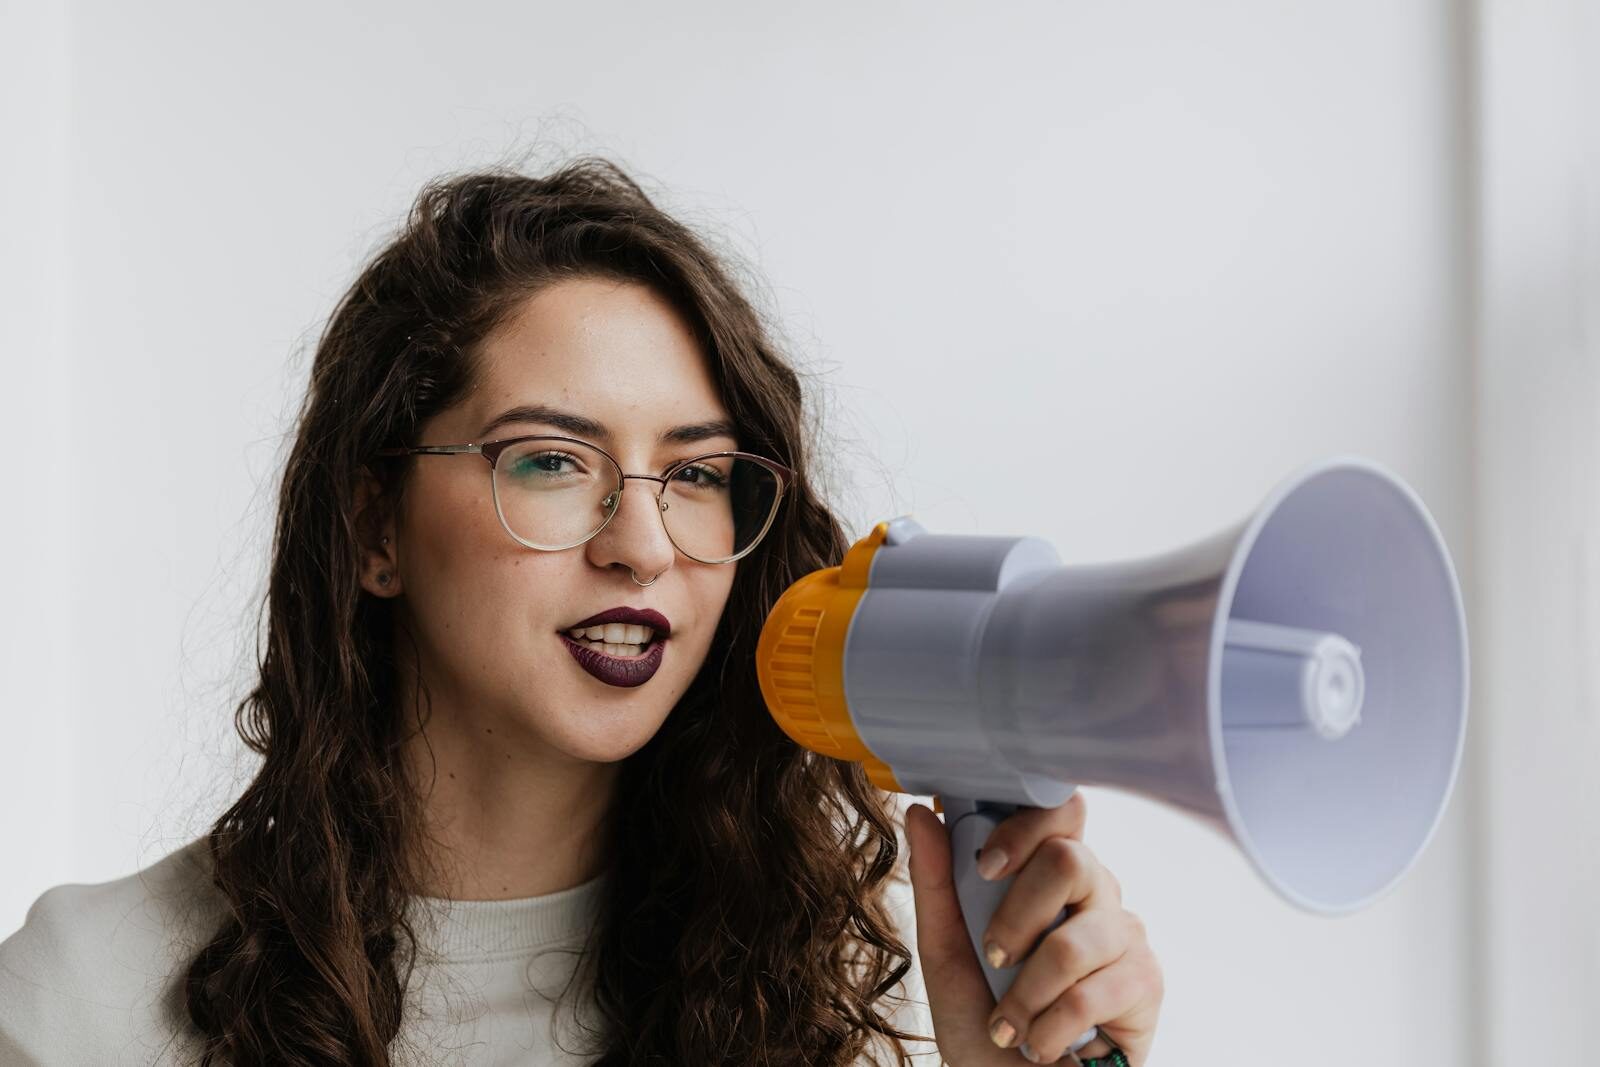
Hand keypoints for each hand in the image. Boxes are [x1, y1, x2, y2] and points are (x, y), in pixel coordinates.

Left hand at [903, 792, 1163, 1064]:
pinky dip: (1049, 1028)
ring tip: (1009, 1025)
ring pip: (1074, 940)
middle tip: (995, 958)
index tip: (987, 866)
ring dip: (1025, 995)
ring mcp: (1125, 935)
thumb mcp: (944, 950)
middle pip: (1071, 860)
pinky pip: (1092, 992)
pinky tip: (1039, 1043)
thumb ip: (936, 880)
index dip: (1026, 828)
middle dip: (1016, 918)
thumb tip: (922, 813)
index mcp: (1049, 873)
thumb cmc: (983, 1016)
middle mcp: (1095, 893)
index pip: (1060, 811)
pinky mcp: (1146, 982)